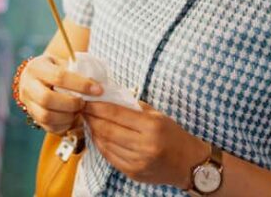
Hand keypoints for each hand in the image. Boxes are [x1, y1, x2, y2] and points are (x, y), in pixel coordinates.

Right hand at [18, 54, 101, 133]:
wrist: (36, 78)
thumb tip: (97, 86)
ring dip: (67, 116)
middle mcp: (27, 86)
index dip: (80, 85)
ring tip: (78, 111)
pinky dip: (64, 125)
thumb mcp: (62, 63)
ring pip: (46, 116)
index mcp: (36, 68)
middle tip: (83, 103)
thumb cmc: (55, 69)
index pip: (59, 77)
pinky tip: (72, 118)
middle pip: (47, 99)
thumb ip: (77, 72)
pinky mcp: (33, 117)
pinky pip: (48, 127)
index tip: (98, 90)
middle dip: (71, 103)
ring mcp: (28, 103)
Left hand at [83, 101, 205, 187]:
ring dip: (93, 131)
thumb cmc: (173, 135)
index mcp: (151, 127)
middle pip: (107, 129)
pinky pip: (110, 157)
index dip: (98, 106)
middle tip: (82, 109)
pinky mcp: (133, 173)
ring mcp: (138, 162)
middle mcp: (144, 146)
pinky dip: (101, 145)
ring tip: (88, 121)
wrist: (188, 164)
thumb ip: (134, 107)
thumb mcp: (157, 116)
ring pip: (106, 144)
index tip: (87, 100)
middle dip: (91, 118)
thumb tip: (109, 97)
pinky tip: (97, 136)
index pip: (116, 114)